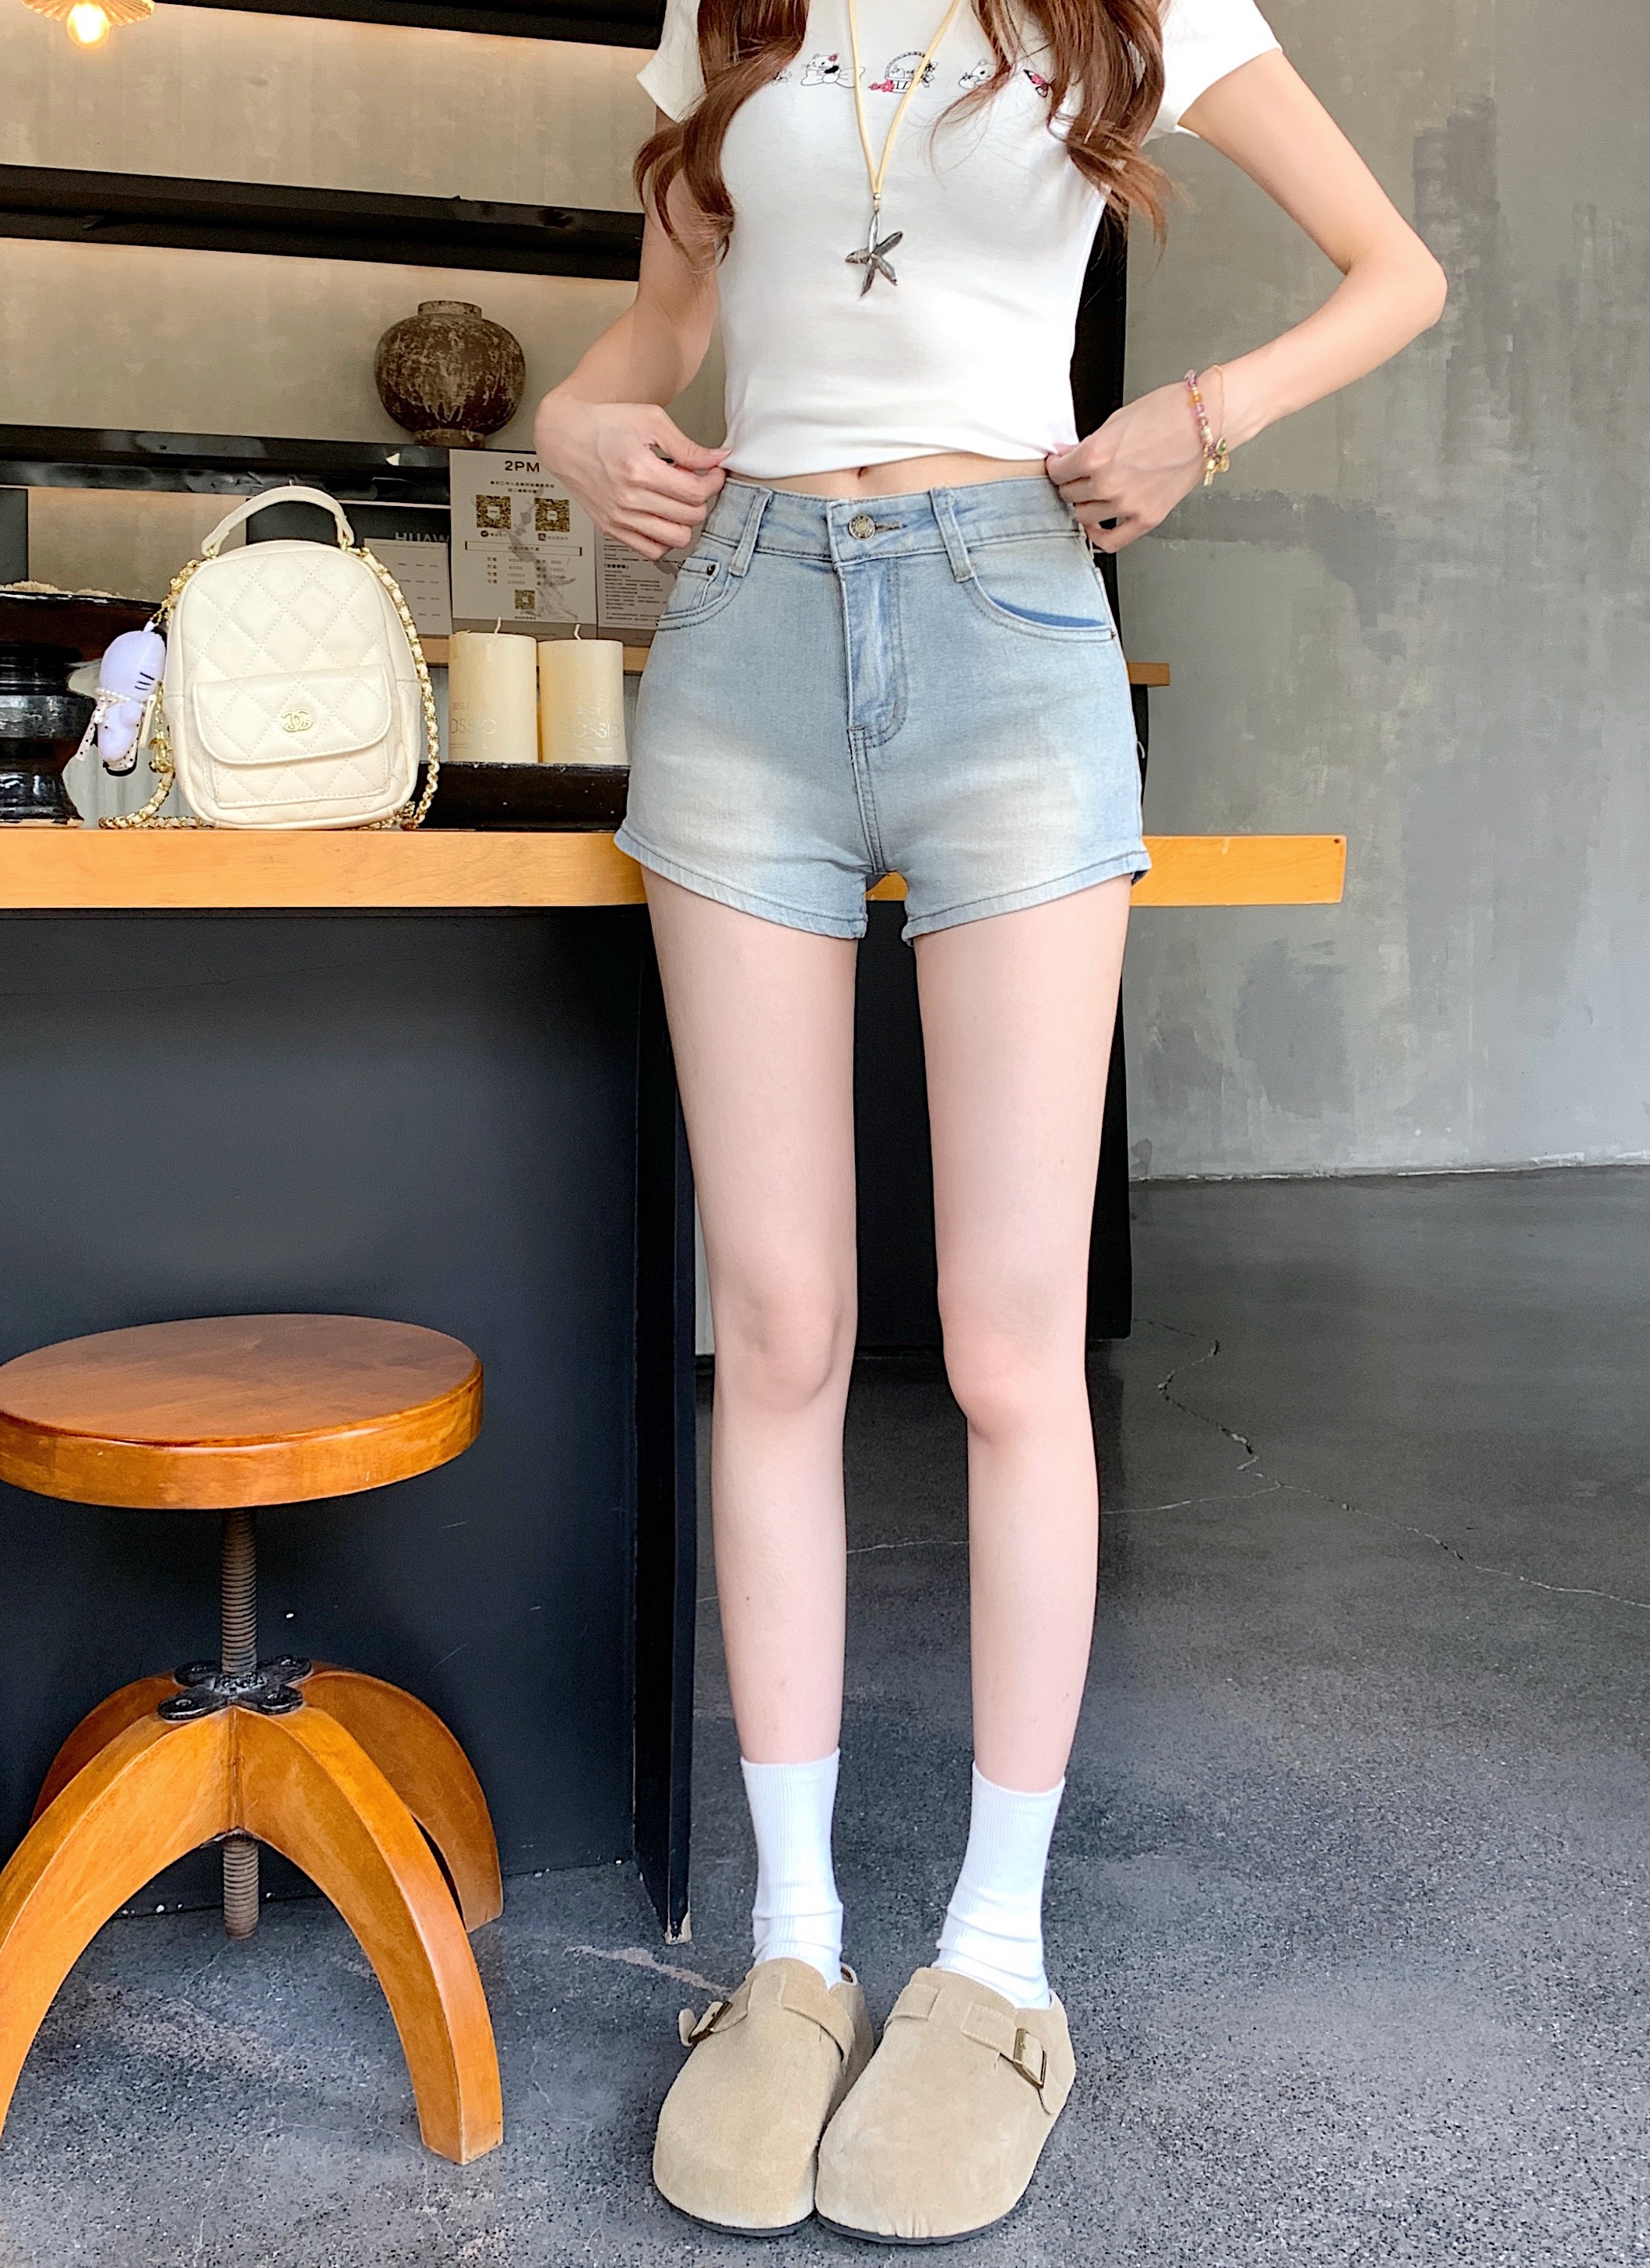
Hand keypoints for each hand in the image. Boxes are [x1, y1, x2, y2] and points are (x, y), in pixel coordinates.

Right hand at [532, 395, 729, 559]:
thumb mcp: (650, 420)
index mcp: (640, 470)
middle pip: (690, 517)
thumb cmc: (603, 425)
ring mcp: (620, 518)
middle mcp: (629, 499)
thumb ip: (686, 445)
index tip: (713, 472)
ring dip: (685, 519)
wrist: (564, 437)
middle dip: (701, 497)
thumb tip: (717, 458)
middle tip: (692, 480)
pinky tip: (662, 516)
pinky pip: (652, 550)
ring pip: (675, 538)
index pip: (696, 492)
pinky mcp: (612, 529)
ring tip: (676, 498)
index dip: (713, 482)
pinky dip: (664, 538)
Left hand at [1045, 371, 1222, 552]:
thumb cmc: (1168, 412)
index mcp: (1095, 455)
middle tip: (1079, 475)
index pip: (1057, 471)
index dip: (1057, 466)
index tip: (1060, 465)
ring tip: (1094, 493)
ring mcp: (1126, 504)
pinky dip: (1099, 535)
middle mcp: (1107, 483)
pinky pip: (1110, 541)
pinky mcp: (1146, 518)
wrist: (1205, 422)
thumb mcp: (1116, 421)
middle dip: (1071, 482)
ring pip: (1083, 516)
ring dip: (1085, 504)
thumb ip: (1089, 444)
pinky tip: (1098, 524)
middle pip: (1068, 494)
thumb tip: (1067, 456)